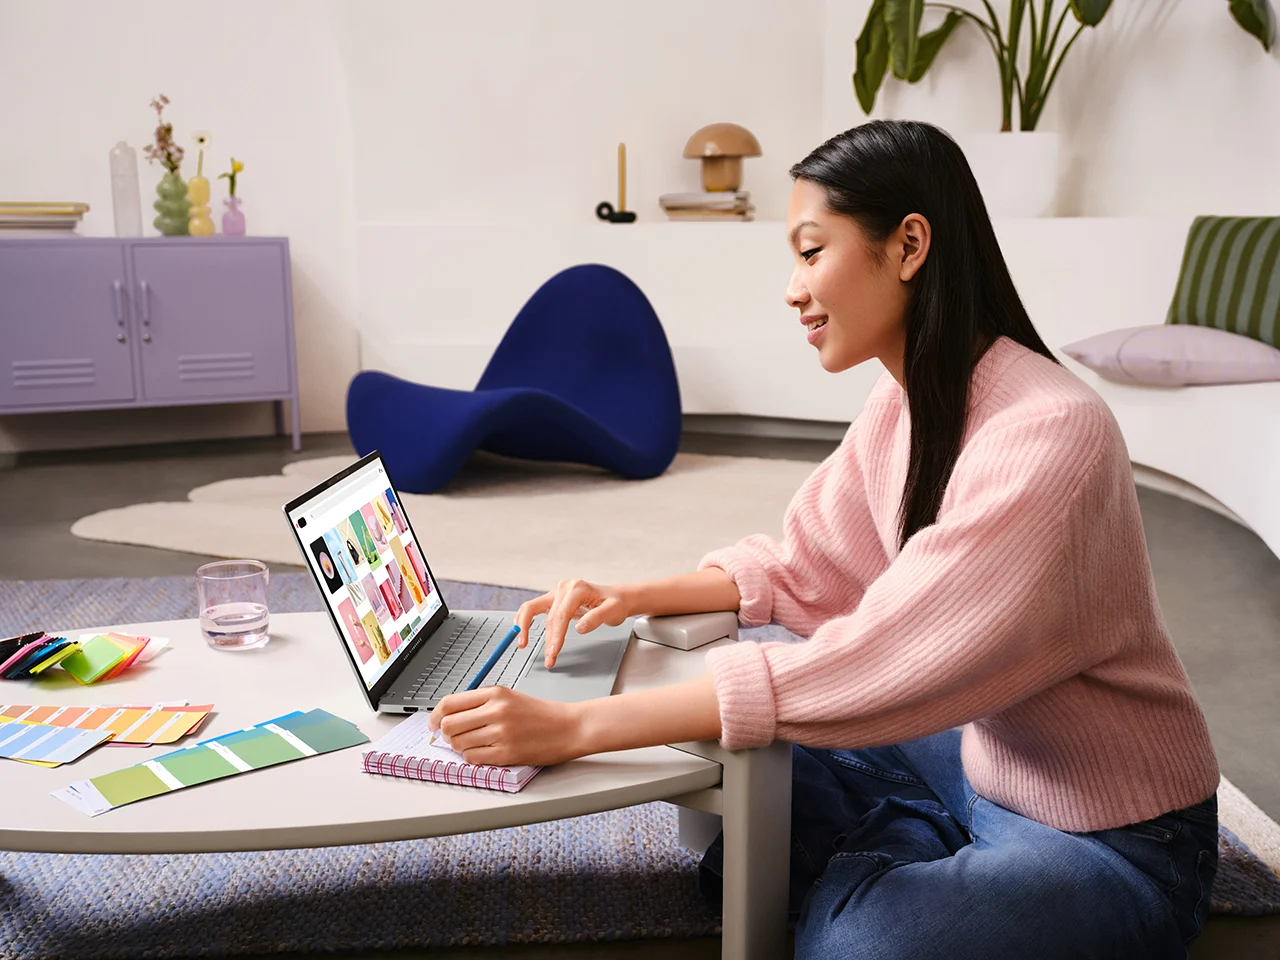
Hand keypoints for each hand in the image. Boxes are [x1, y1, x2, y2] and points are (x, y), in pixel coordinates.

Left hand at [428, 685, 586, 766]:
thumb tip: (449, 716)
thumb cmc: (541, 714)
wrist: (569, 727)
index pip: (450, 703)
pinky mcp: (507, 752)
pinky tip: (483, 752)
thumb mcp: (510, 698)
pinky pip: (473, 758)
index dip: (435, 715)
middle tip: (451, 737)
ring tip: (472, 744)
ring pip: (459, 743)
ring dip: (459, 747)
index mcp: (495, 693)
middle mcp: (496, 710)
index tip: (432, 723)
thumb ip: (481, 704)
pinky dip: (472, 757)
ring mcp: (501, 732)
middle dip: (445, 733)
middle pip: (449, 724)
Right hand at [515, 578, 631, 668]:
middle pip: (548, 616)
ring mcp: (557, 592)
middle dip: (546, 640)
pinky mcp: (553, 599)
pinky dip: (525, 619)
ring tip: (523, 644)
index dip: (555, 636)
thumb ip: (597, 618)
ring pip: (533, 608)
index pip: (561, 615)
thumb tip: (578, 628)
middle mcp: (564, 588)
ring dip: (526, 627)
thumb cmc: (616, 604)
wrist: (617, 597)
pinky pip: (533, 607)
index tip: (553, 652)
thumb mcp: (613, 611)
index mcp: (577, 588)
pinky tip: (521, 630)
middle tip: (548, 659)